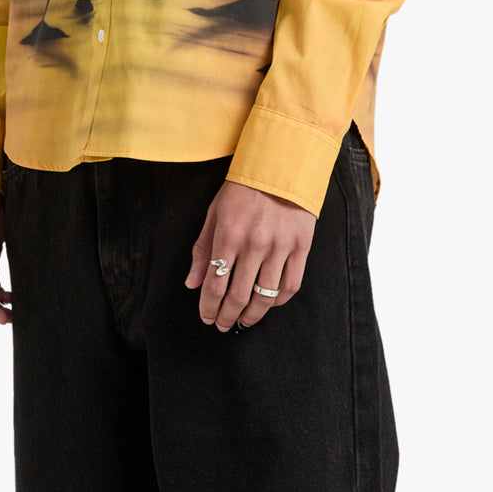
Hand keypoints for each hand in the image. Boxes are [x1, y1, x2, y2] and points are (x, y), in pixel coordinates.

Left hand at [183, 180, 315, 330]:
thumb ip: (202, 249)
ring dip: (252, 316)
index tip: (207, 318)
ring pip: (264, 296)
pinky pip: (290, 285)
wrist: (281, 166)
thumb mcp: (214, 213)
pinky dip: (278, 302)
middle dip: (227, 316)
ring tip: (244, 321)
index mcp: (229, 235)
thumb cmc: (243, 189)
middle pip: (238, 296)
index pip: (215, 284)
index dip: (208, 307)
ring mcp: (280, 247)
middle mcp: (254, 244)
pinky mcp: (301, 247)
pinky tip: (268, 304)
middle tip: (223, 325)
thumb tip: (191, 283)